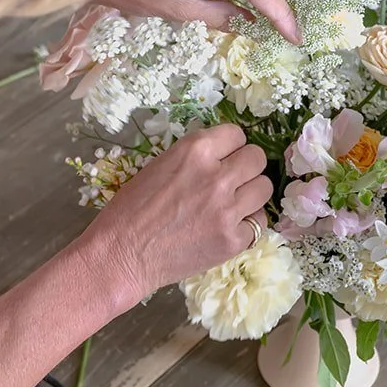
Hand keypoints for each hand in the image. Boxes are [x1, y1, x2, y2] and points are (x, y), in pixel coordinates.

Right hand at [84, 125, 272, 299]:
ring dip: (250, 193)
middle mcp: (217, 175)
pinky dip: (246, 223)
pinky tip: (226, 226)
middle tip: (230, 179)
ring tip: (232, 202)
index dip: (229, 146)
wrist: (122, 253)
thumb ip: (196, 157)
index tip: (222, 157)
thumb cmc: (131, 207)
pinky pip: (259, 222)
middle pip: (257, 158)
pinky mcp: (234, 240)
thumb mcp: (161, 165)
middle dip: (245, 166)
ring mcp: (228, 209)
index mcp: (196, 150)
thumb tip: (223, 155)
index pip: (236, 134)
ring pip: (264, 187)